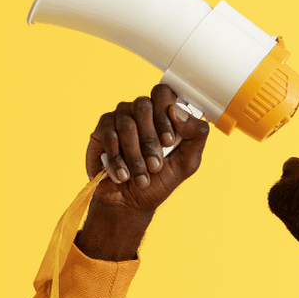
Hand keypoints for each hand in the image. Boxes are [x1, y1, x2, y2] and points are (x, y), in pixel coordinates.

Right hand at [85, 83, 209, 215]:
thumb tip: (177, 110)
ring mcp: (120, 117)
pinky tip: (123, 175)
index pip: (163, 94)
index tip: (169, 142)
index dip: (165, 116)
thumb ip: (196, 135)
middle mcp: (141, 110)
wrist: (131, 203)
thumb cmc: (159, 180)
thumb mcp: (187, 163)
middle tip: (155, 166)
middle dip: (150, 140)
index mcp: (164, 112)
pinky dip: (117, 159)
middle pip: (143, 106)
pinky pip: (109, 135)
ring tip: (140, 178)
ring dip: (135, 156)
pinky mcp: (102, 130)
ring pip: (127, 124)